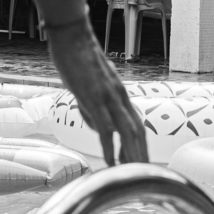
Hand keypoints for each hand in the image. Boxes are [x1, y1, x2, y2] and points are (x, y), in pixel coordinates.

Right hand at [47, 18, 147, 164]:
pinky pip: (106, 128)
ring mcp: (109, 97)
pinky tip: (109, 163)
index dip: (141, 146)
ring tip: (130, 176)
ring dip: (130, 157)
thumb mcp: (88, 89)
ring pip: (128, 132)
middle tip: (143, 177)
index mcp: (119, 95)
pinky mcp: (95, 97)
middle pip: (138, 132)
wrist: (71, 36)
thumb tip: (99, 131)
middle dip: (141, 156)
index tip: (141, 164)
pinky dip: (110, 148)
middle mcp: (119, 97)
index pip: (137, 125)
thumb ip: (95, 110)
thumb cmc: (76, 60)